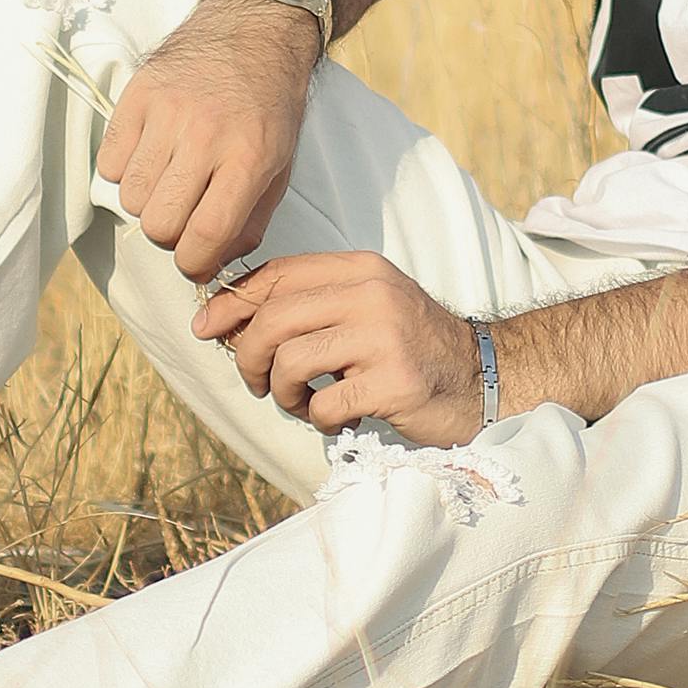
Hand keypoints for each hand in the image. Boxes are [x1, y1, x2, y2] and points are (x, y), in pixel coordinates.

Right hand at [96, 0, 319, 280]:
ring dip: (147, 200)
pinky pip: (110, 162)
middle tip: (182, 214)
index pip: (205, 235)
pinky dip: (125, 169)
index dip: (193, 263)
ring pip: (131, 196)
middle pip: (159, 223)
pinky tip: (150, 152)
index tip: (193, 261)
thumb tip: (211, 266)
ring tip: (168, 178)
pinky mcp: (138, 93)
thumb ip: (250, 222)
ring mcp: (167, 111)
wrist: (256, 29)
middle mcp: (206, 134)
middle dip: (169, 233)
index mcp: (249, 157)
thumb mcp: (280, 166)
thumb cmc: (270, 104)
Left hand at [193, 252, 486, 443]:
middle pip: (273, 319)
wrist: (481, 376)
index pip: (277, 275)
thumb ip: (309, 302)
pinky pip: (325, 404)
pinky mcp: (394, 382)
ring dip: (281, 392)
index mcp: (360, 269)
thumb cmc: (408, 345)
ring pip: (290, 362)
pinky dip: (319, 418)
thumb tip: (228, 314)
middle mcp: (372, 294)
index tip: (207, 327)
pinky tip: (337, 418)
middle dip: (248, 356)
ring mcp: (385, 338)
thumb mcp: (364, 305)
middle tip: (256, 381)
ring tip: (301, 402)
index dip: (232, 301)